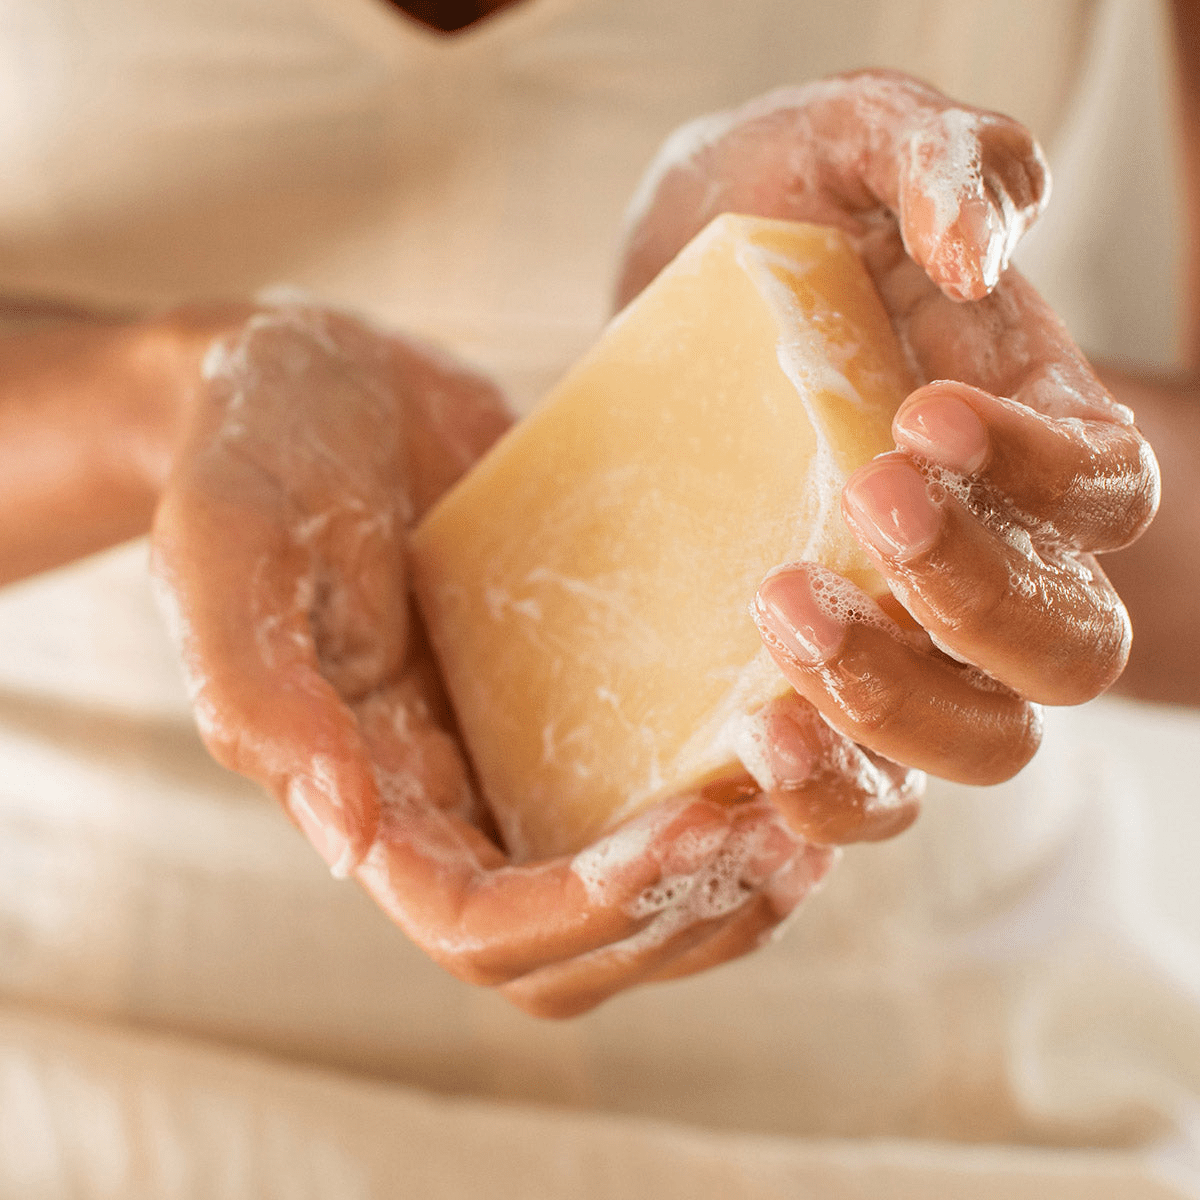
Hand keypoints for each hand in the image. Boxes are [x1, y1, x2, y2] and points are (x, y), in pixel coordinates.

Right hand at [150, 305, 835, 1015]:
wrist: (331, 382)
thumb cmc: (262, 449)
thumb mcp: (228, 542)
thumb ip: (253, 684)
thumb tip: (343, 832)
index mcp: (371, 790)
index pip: (473, 925)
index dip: (581, 910)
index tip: (689, 832)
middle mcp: (455, 798)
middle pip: (568, 953)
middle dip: (673, 921)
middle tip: (777, 840)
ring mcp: (525, 754)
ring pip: (633, 902)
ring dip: (728, 892)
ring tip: (814, 823)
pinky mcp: (585, 696)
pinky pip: (667, 793)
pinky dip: (744, 807)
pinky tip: (806, 748)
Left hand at [620, 70, 1159, 793]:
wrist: (656, 300)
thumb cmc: (767, 216)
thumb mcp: (841, 143)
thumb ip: (936, 159)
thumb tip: (984, 250)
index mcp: (1030, 438)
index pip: (1110, 494)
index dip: (1045, 475)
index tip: (922, 416)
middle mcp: (989, 558)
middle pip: (1066, 650)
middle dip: (976, 598)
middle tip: (863, 507)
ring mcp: (904, 639)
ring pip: (977, 745)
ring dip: (894, 707)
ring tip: (779, 614)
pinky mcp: (811, 690)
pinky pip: (860, 790)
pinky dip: (824, 788)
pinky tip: (750, 737)